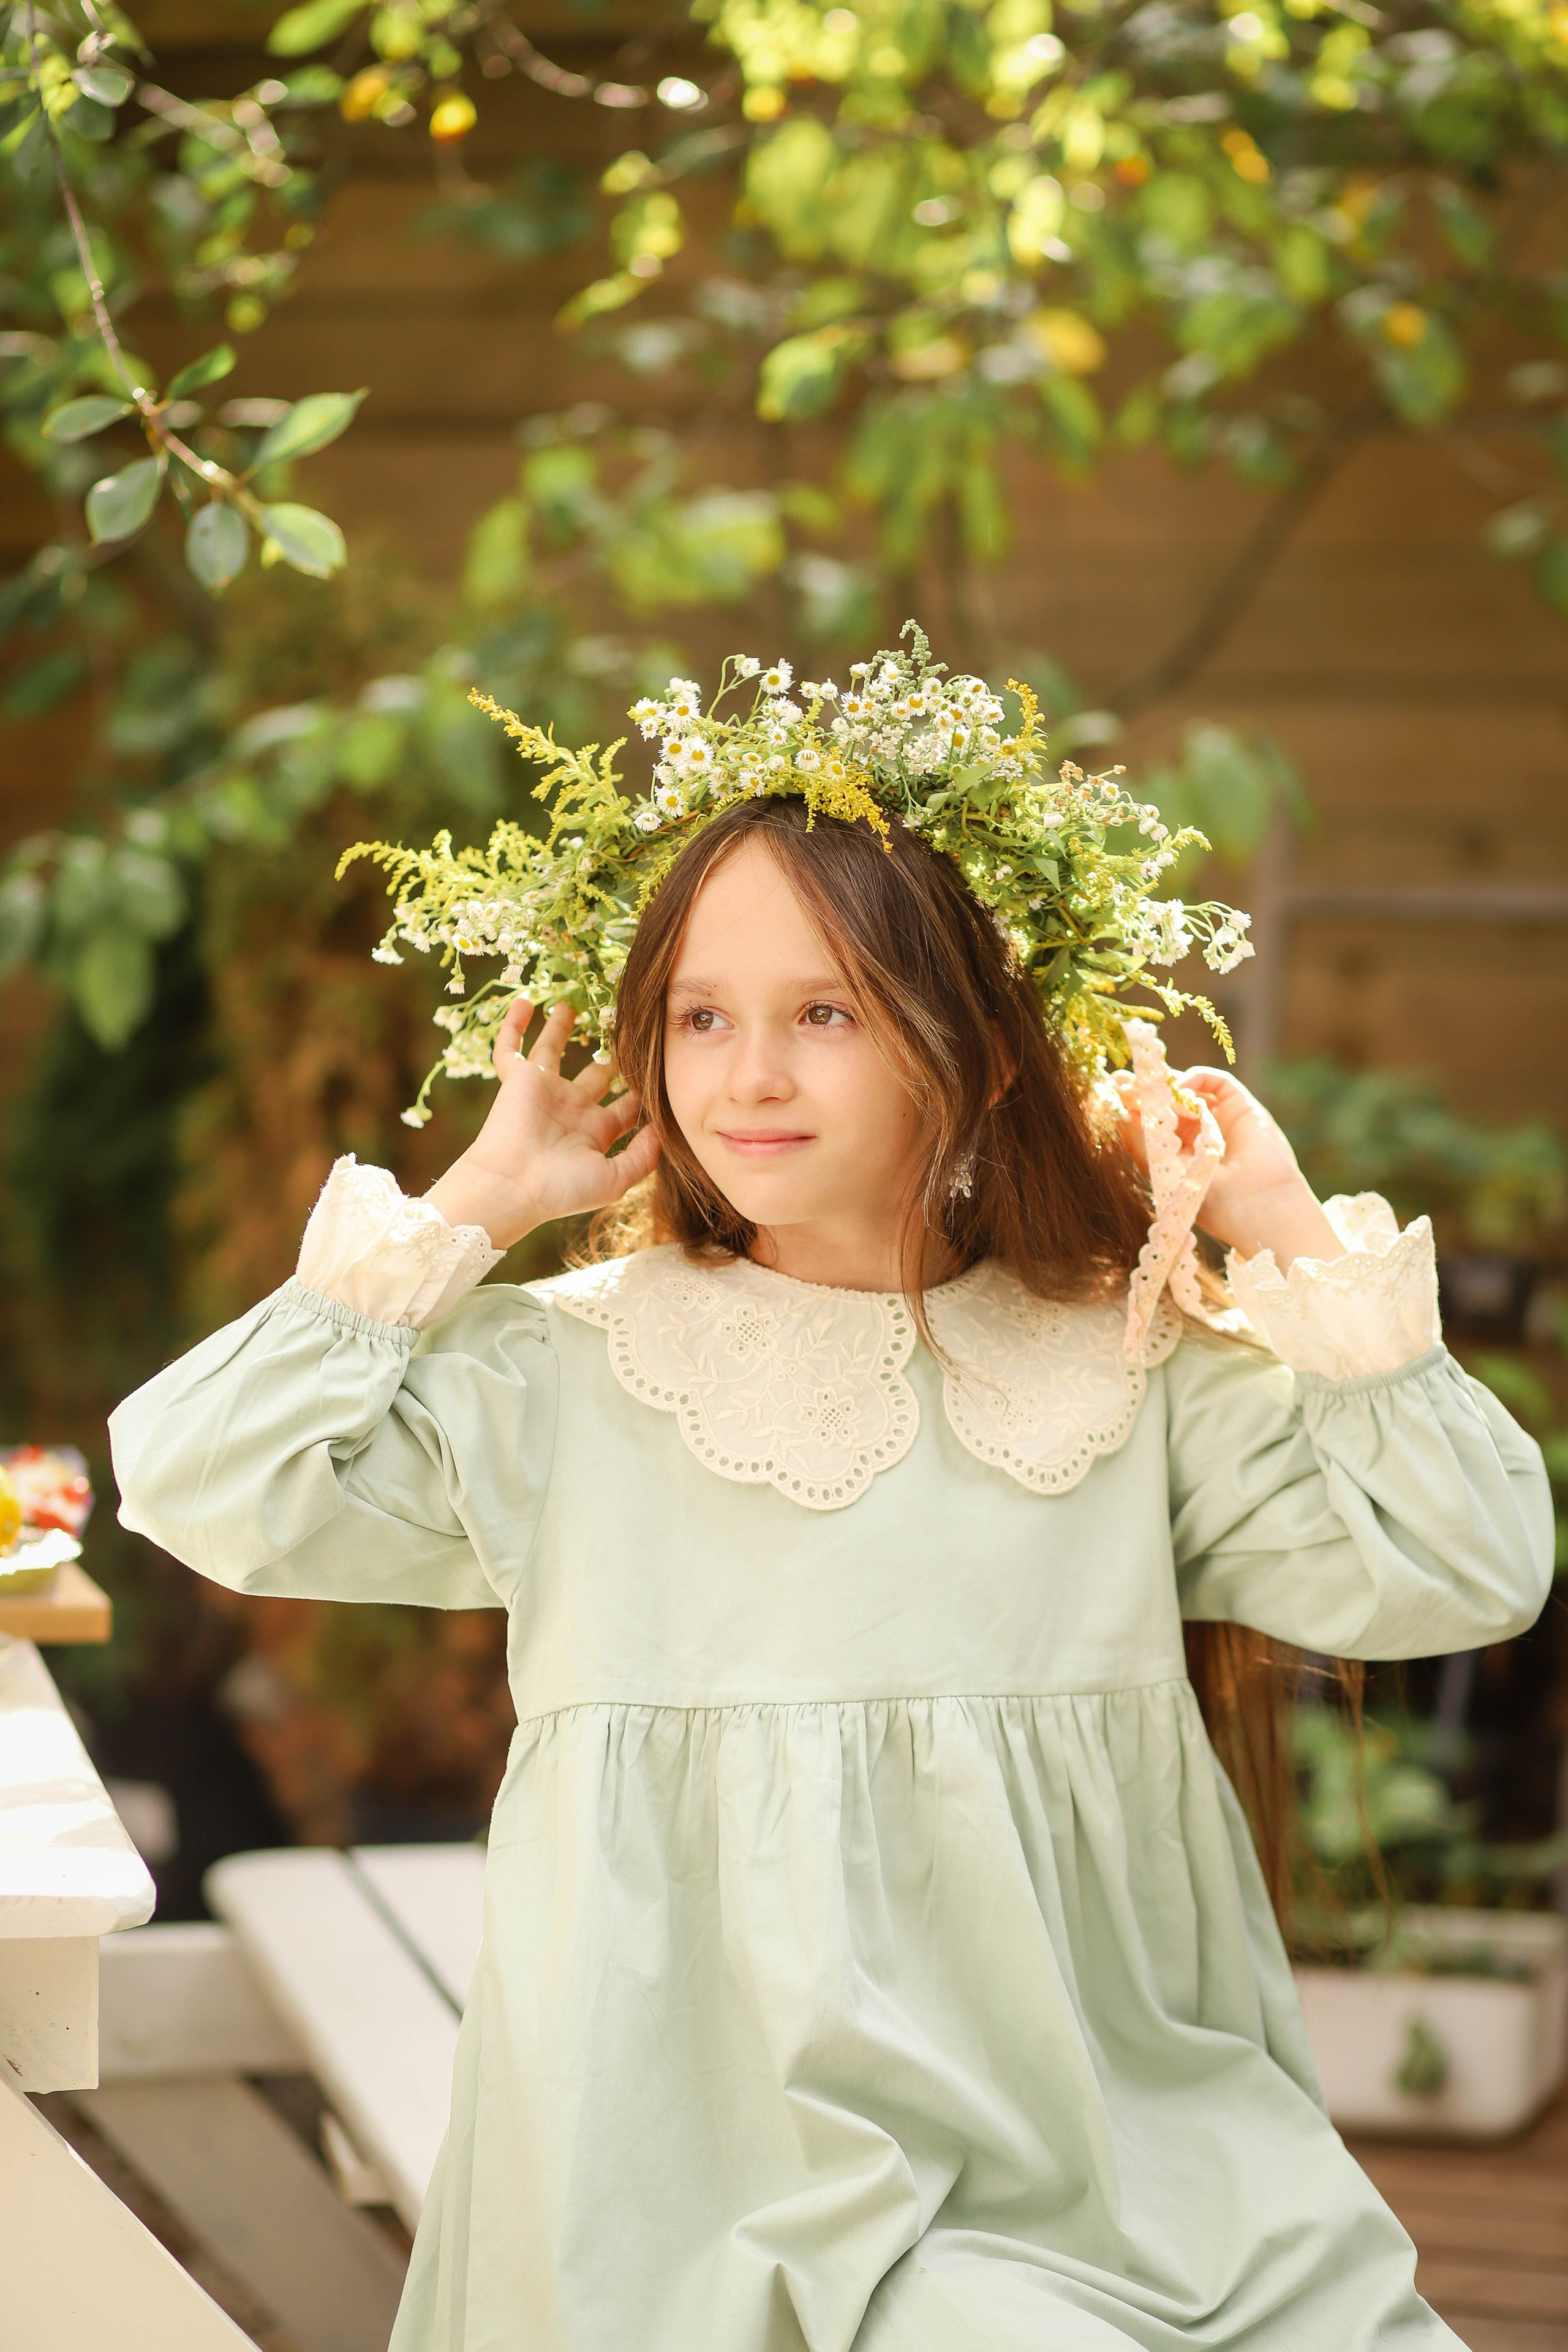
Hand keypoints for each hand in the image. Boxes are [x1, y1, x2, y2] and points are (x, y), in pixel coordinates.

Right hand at [424, 998, 660, 1250]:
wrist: (514, 1186)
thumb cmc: (563, 1188)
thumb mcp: (615, 1179)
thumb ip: (643, 1157)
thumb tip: (663, 1129)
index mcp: (596, 1131)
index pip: (626, 1105)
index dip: (643, 1089)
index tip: (661, 1065)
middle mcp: (572, 1108)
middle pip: (595, 1074)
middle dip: (610, 1055)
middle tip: (626, 1027)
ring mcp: (545, 1092)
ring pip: (552, 1052)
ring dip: (560, 1030)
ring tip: (570, 1006)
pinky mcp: (518, 1080)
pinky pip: (510, 1049)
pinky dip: (513, 1026)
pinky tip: (524, 1002)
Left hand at [1113, 1064, 1344, 1269]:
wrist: (1258, 1209)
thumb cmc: (1213, 1202)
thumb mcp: (1167, 1172)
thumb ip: (1142, 1143)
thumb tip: (1119, 1111)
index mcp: (1180, 1155)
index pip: (1153, 1123)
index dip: (1132, 1108)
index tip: (1111, 1096)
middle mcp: (1200, 1134)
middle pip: (1167, 1101)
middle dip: (1143, 1090)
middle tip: (1119, 1081)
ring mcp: (1221, 1118)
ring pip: (1187, 1088)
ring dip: (1164, 1084)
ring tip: (1146, 1087)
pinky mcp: (1241, 1106)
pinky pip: (1213, 1081)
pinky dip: (1193, 1078)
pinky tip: (1179, 1090)